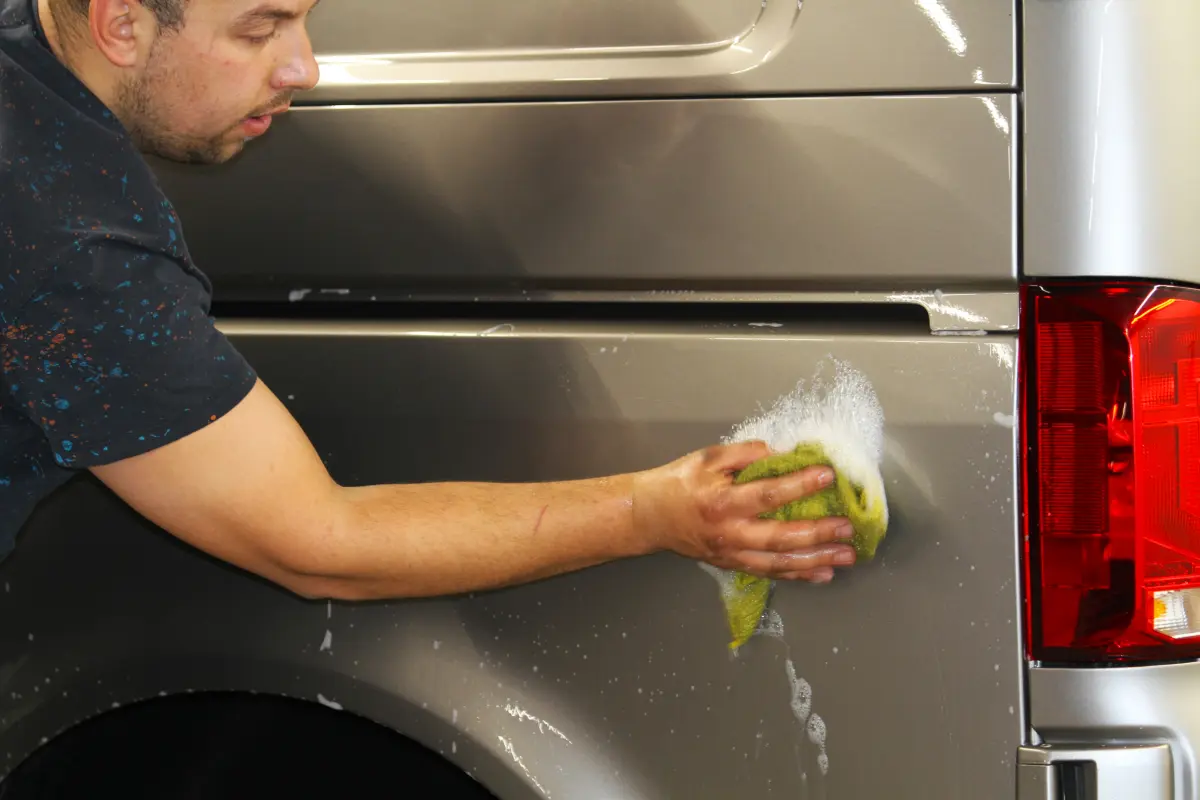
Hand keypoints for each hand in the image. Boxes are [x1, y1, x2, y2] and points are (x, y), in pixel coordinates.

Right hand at [632, 440, 856, 582]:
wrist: (649, 516)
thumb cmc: (679, 483)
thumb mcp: (707, 457)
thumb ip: (745, 453)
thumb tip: (782, 453)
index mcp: (723, 502)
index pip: (768, 494)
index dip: (800, 485)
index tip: (828, 475)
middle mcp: (730, 533)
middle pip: (780, 537)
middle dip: (817, 534)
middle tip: (847, 528)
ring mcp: (732, 553)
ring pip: (780, 562)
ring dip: (816, 560)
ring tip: (846, 556)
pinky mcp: (733, 565)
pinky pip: (770, 572)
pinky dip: (799, 575)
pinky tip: (823, 573)